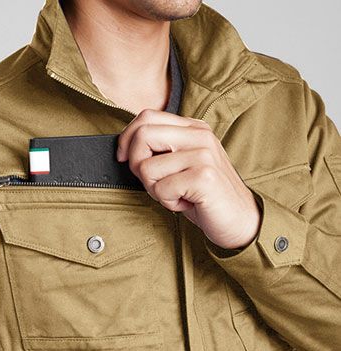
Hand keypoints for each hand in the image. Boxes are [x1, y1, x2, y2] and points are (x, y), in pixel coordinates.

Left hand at [117, 109, 261, 249]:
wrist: (241, 220)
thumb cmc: (204, 196)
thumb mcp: (181, 166)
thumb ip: (161, 150)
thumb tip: (125, 149)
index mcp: (193, 128)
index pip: (146, 117)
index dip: (126, 139)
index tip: (123, 158)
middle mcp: (199, 136)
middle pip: (142, 135)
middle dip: (136, 164)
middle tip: (154, 182)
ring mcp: (203, 155)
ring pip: (147, 167)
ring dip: (155, 190)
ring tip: (178, 195)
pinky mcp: (204, 177)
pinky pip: (162, 188)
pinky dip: (168, 203)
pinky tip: (187, 203)